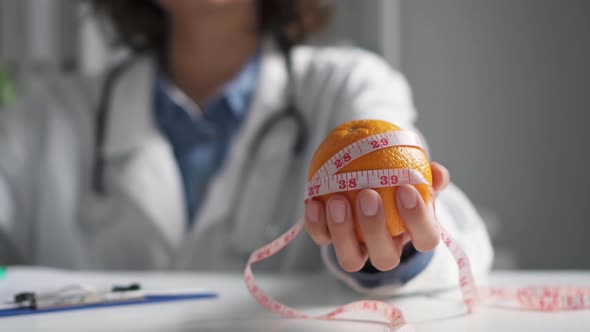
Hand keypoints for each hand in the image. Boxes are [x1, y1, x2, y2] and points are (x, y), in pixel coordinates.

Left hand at [304, 162, 449, 271]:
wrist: (366, 184)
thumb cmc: (397, 181)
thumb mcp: (414, 175)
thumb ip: (428, 173)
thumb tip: (438, 172)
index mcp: (412, 235)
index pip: (426, 238)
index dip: (418, 219)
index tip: (406, 188)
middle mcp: (385, 250)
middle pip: (384, 257)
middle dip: (375, 229)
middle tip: (368, 195)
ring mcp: (356, 250)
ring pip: (350, 259)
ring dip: (342, 232)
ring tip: (337, 199)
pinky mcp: (330, 241)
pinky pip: (321, 238)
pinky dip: (316, 223)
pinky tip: (313, 200)